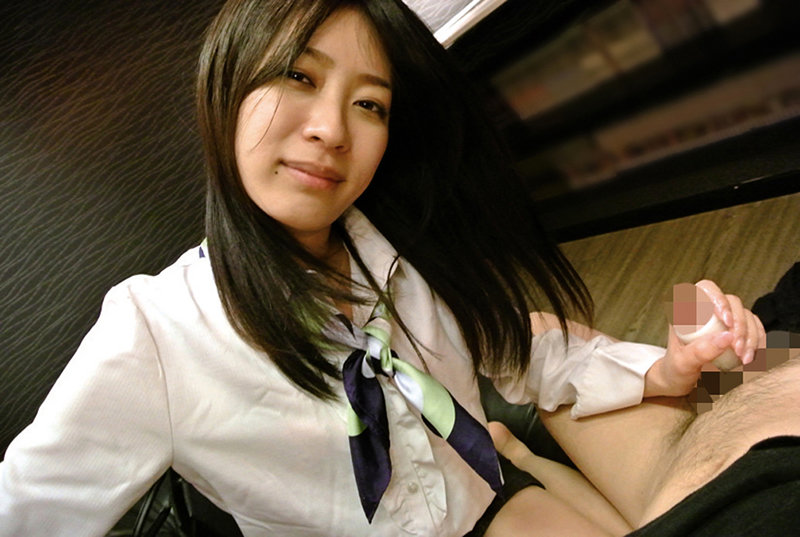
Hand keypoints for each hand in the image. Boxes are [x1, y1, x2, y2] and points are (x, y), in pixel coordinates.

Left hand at [644, 280, 765, 397]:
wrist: (681, 381)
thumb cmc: (675, 370)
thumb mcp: (683, 363)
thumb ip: (700, 351)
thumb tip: (727, 337)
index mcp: (686, 310)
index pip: (705, 288)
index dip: (718, 298)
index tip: (726, 321)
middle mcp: (706, 310)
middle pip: (732, 302)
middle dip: (740, 324)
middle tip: (737, 348)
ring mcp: (723, 319)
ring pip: (746, 315)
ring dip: (751, 335)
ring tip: (744, 359)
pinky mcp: (736, 331)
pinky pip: (754, 328)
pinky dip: (758, 340)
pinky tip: (754, 355)